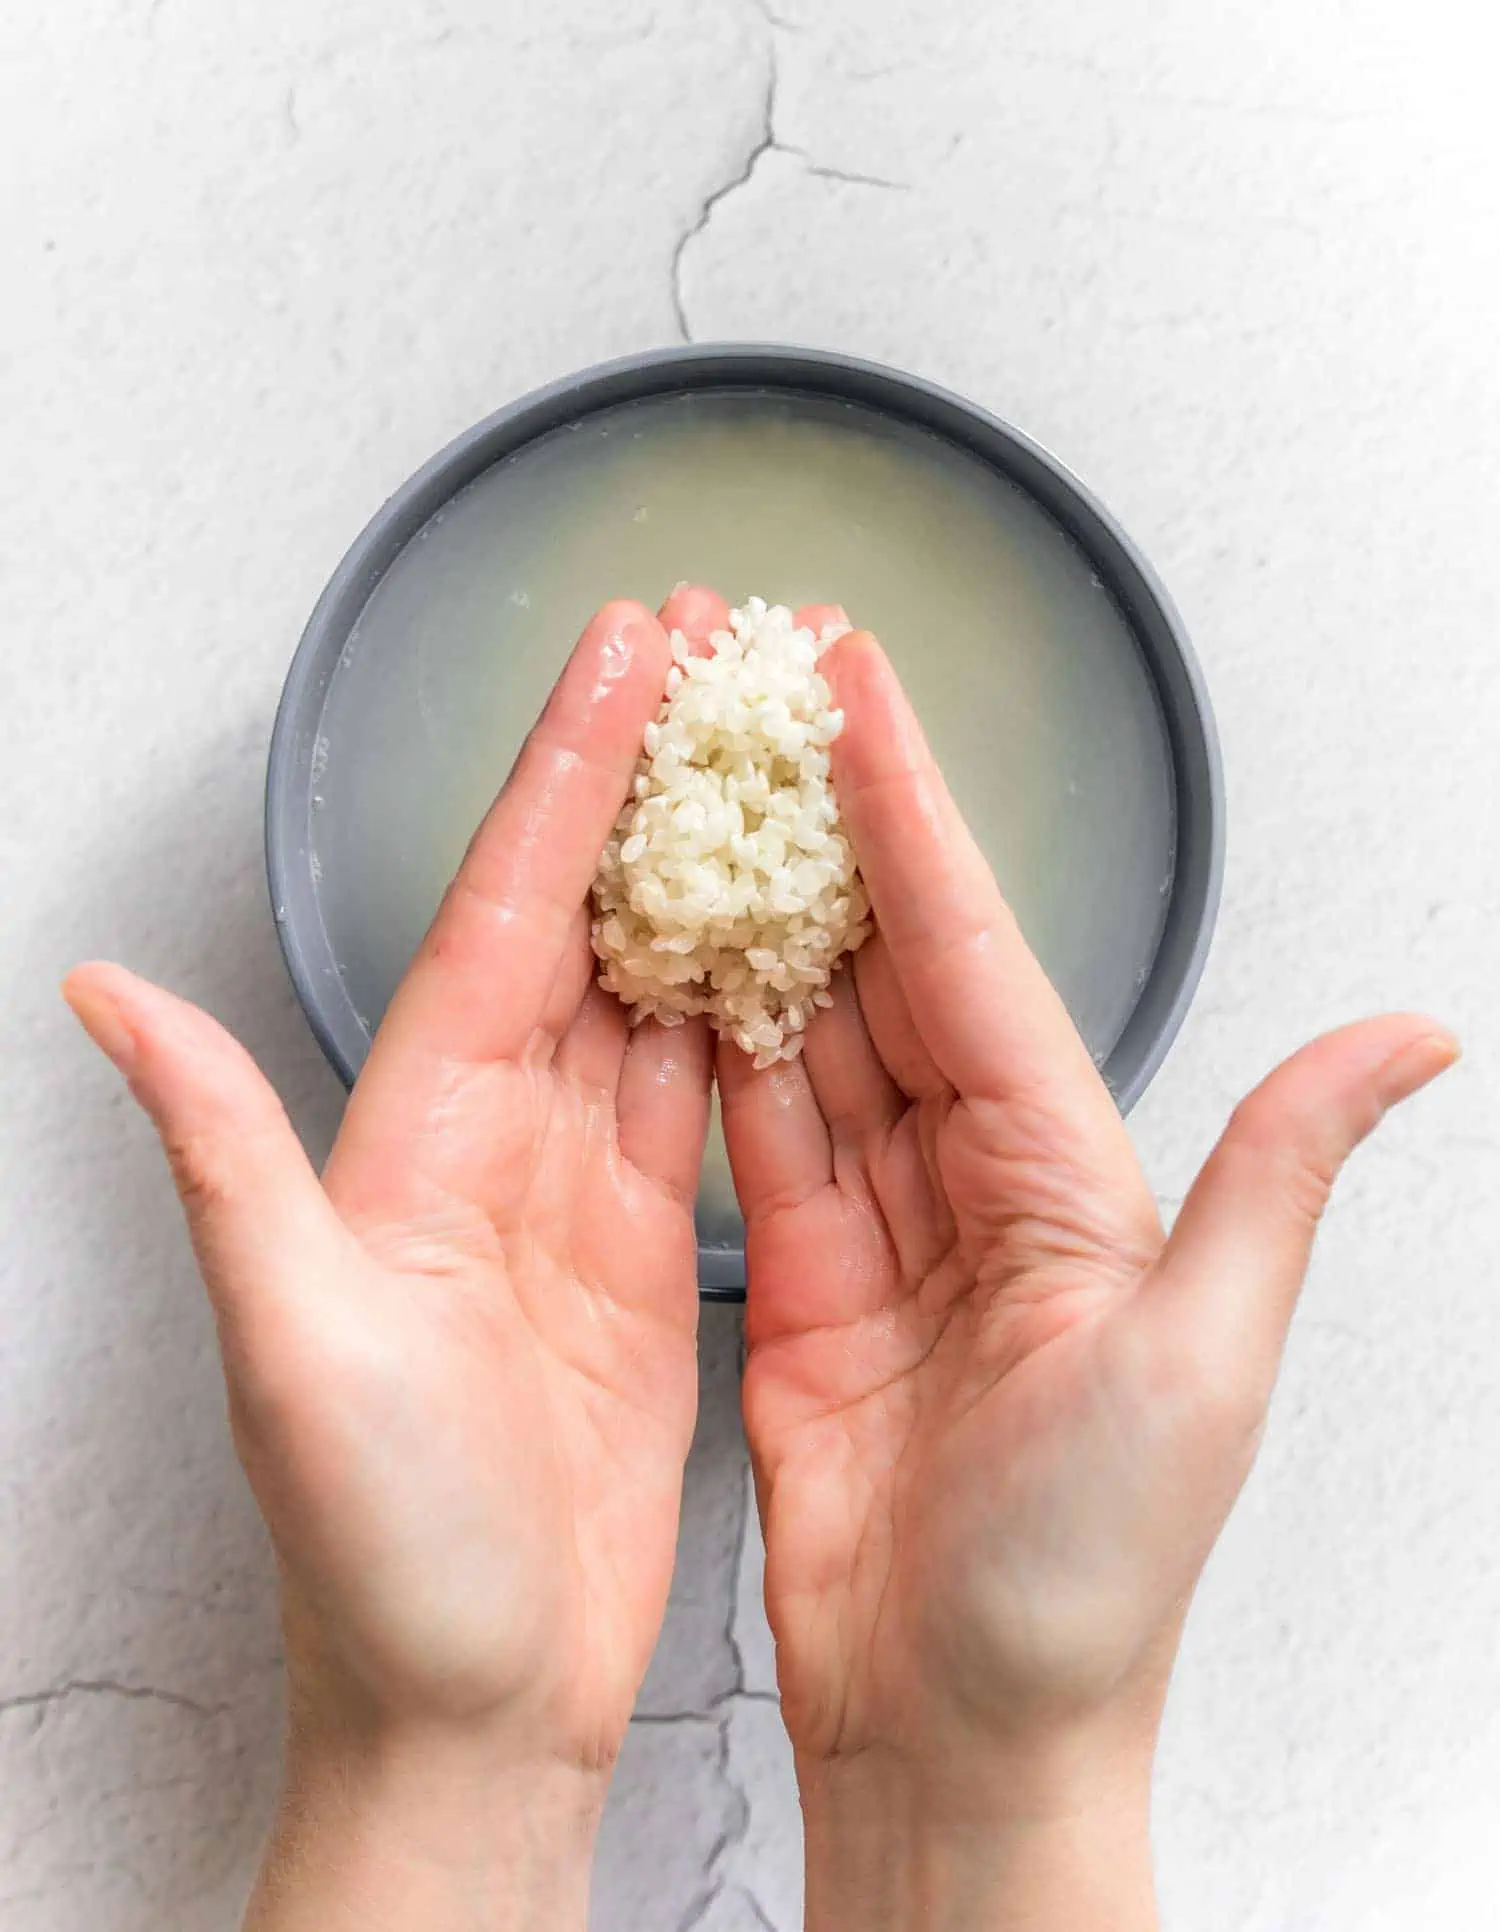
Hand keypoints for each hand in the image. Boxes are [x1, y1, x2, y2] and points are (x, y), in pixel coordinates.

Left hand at [64, 595, 719, 1930]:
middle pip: (575, 918)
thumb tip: (105, 997)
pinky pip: (693, 1092)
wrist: (471, 1708)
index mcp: (415, 1138)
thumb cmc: (381, 1556)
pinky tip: (779, 943)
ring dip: (694, 871)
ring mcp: (570, 1194)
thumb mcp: (294, 1347)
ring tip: (758, 763)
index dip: (560, 776)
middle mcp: (490, 1142)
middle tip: (711, 657)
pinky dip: (739, 1004)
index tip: (622, 652)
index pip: (497, 914)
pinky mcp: (642, 1252)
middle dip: (640, 780)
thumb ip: (221, 1160)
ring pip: (640, 987)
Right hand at [718, 613, 1456, 1928]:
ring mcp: (879, 1233)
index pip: (973, 952)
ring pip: (812, 1036)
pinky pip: (751, 1138)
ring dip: (759, 918)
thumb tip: (1413, 1039)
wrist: (967, 1730)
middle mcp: (978, 1182)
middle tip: (761, 705)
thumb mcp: (1201, 1358)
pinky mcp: (794, 1289)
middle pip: (888, 969)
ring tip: (702, 804)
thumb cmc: (1091, 1574)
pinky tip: (676, 969)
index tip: (855, 690)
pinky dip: (711, 1049)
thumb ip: (1274, 1174)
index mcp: (1068, 1173)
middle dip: (826, 830)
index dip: (910, 811)